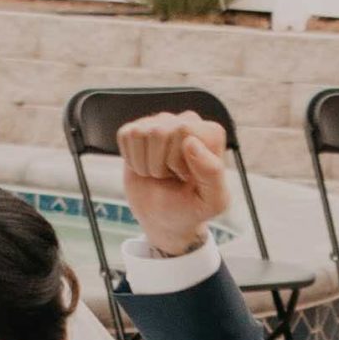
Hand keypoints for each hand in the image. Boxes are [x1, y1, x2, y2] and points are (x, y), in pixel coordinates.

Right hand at [113, 110, 233, 255]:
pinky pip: (126, 135)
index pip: (183, 130)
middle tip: (169, 177)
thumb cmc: (192, 208)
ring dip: (145, 163)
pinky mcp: (140, 129)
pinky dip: (131, 158)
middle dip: (159, 164)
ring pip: (140, 133)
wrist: (164, 218)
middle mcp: (189, 121)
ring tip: (158, 173)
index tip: (185, 177)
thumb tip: (190, 142)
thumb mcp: (212, 201)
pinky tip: (145, 166)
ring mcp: (162, 122)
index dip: (176, 161)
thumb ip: (212, 173)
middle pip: (159, 131)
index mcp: (211, 134)